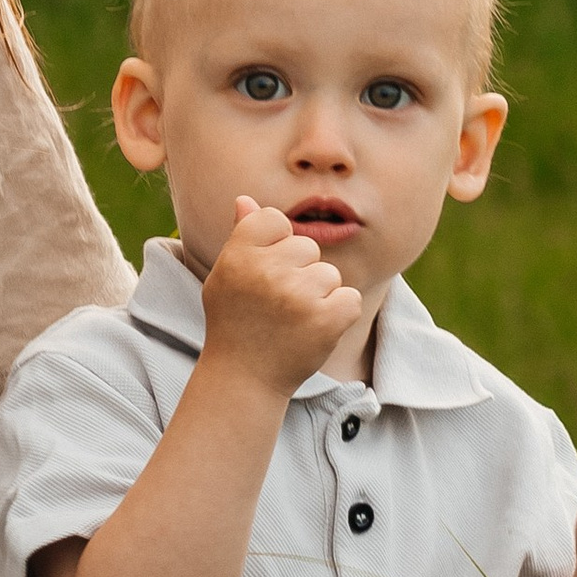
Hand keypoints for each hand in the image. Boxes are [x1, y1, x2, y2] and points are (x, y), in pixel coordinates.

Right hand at [189, 198, 364, 394]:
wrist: (244, 377)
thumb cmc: (235, 321)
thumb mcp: (227, 275)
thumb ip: (242, 236)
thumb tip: (247, 199)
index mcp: (239, 254)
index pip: (275, 219)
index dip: (276, 245)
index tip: (265, 273)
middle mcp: (267, 270)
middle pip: (307, 247)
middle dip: (299, 272)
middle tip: (277, 303)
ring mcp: (297, 295)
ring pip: (330, 274)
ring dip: (319, 295)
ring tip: (293, 319)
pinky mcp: (326, 319)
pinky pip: (349, 298)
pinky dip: (339, 314)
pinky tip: (314, 329)